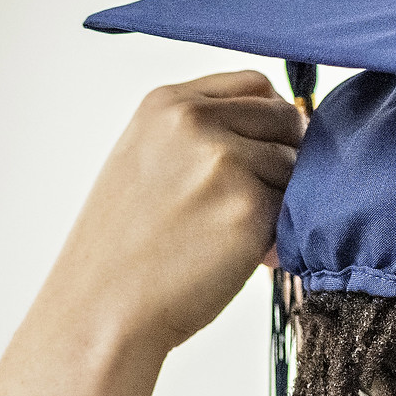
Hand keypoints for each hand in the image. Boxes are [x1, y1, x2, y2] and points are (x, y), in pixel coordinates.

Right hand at [35, 72, 303, 355]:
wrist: (101, 312)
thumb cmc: (123, 251)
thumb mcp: (144, 162)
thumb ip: (200, 134)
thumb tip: (286, 122)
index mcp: (166, 105)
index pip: (254, 84)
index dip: (270, 119)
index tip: (265, 151)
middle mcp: (194, 122)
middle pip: (285, 117)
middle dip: (285, 158)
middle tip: (258, 203)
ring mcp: (224, 162)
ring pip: (294, 166)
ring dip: (280, 200)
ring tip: (235, 237)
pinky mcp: (249, 207)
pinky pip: (294, 210)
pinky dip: (279, 234)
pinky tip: (242, 258)